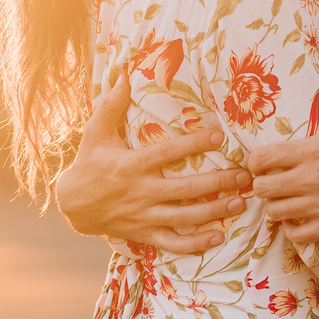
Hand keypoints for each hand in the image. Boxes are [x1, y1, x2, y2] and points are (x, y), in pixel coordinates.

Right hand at [55, 68, 251, 251]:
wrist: (73, 205)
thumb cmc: (89, 163)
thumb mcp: (95, 132)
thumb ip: (111, 104)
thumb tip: (124, 74)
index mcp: (131, 165)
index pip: (168, 152)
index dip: (194, 143)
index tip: (220, 135)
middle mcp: (141, 192)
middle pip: (185, 189)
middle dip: (218, 182)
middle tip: (245, 176)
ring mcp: (144, 216)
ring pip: (184, 217)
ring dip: (214, 212)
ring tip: (240, 203)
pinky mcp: (144, 234)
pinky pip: (173, 243)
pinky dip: (196, 244)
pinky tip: (218, 238)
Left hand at [249, 49, 318, 239]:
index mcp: (313, 150)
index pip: (262, 159)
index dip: (255, 160)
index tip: (262, 160)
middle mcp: (313, 180)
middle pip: (262, 189)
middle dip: (263, 184)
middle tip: (272, 179)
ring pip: (275, 213)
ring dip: (276, 205)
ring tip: (285, 197)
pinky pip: (296, 235)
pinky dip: (293, 227)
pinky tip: (301, 215)